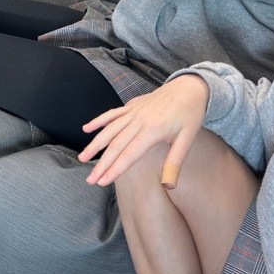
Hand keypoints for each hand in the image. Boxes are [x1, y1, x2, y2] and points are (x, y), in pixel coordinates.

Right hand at [79, 73, 208, 186]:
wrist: (190, 87)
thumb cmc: (191, 114)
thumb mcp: (187, 139)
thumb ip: (175, 162)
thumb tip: (168, 186)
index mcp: (153, 130)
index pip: (129, 154)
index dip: (115, 169)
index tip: (102, 182)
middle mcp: (139, 120)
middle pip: (116, 144)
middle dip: (101, 163)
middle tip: (89, 180)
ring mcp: (134, 111)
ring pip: (110, 129)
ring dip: (95, 144)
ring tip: (82, 158)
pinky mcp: (132, 105)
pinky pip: (112, 113)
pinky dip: (99, 121)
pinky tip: (86, 128)